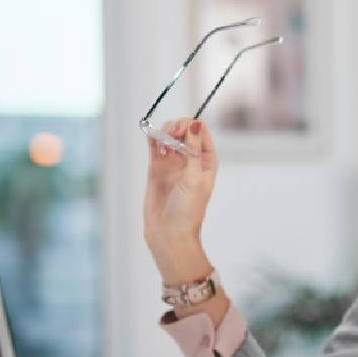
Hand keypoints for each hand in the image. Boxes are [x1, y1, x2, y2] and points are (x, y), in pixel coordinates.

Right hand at [143, 117, 216, 281]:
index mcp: (206, 162)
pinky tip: (151, 136)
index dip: (191, 125)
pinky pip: (154, 146)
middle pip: (184, 130)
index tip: (181, 131)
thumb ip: (193, 150)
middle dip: (177, 127)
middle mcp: (190, 160)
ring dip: (165, 132)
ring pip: (168, 136)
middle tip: (171, 136)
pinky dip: (152, 138)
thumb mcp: (194, 178)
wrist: (169, 233)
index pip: (201, 132)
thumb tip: (195, 123)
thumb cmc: (188, 211)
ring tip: (162, 143)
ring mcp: (172, 163)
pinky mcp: (156, 168)